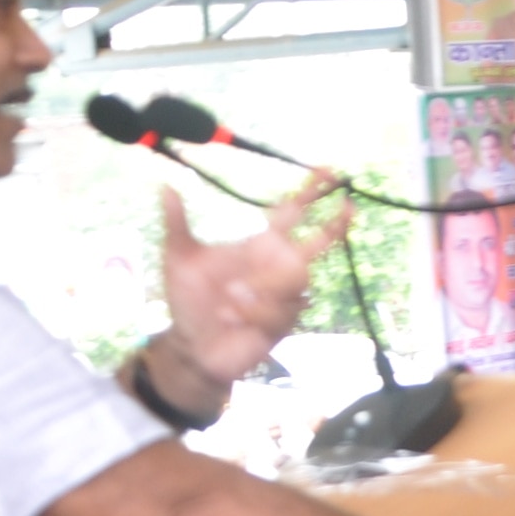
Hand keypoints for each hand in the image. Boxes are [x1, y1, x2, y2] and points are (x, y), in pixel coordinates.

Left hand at [152, 170, 343, 403]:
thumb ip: (177, 223)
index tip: (327, 170)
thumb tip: (166, 185)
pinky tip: (231, 318)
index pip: (293, 212)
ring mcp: (286, 295)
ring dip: (260, 290)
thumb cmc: (189, 300)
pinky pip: (279, 311)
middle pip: (320, 242)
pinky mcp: (284, 322)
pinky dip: (251, 313)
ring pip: (294, 281)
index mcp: (261, 245)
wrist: (190, 345)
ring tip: (229, 299)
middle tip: (348, 206)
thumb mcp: (178, 258)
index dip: (310, 191)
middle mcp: (280, 267)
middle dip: (335, 223)